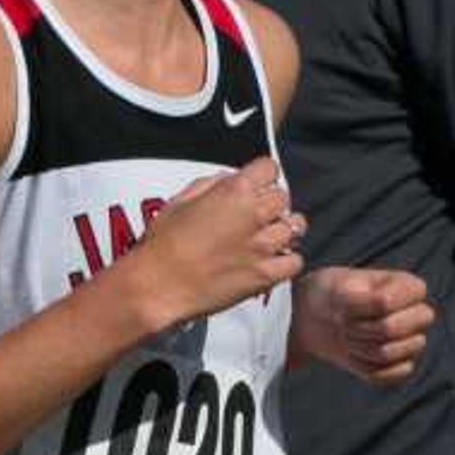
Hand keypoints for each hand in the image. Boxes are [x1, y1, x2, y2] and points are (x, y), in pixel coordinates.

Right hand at [137, 156, 305, 323]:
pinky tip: (272, 261)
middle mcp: (254, 215)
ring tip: (267, 237)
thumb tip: (228, 180)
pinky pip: (295, 261)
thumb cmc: (164, 247)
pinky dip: (287, 260)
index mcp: (234, 191)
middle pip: (284, 197)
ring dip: (282, 230)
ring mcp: (262, 246)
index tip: (257, 184)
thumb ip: (212, 185)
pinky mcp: (265, 275)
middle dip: (272, 203)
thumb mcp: (181, 200)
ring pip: (295, 227)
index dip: (262, 176)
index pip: (270, 168)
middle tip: (258, 214)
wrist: (159, 285)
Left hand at [291, 266, 433, 385]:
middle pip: (391, 329)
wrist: (321, 316)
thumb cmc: (334, 295)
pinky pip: (388, 376)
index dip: (360, 307)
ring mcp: (414, 342)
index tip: (347, 300)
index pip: (387, 302)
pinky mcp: (404, 366)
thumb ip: (364, 301)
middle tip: (345, 322)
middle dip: (359, 328)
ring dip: (357, 346)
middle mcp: (420, 314)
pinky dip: (364, 368)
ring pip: (387, 353)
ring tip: (348, 336)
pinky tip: (356, 354)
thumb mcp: (339, 289)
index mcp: (411, 287)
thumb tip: (385, 318)